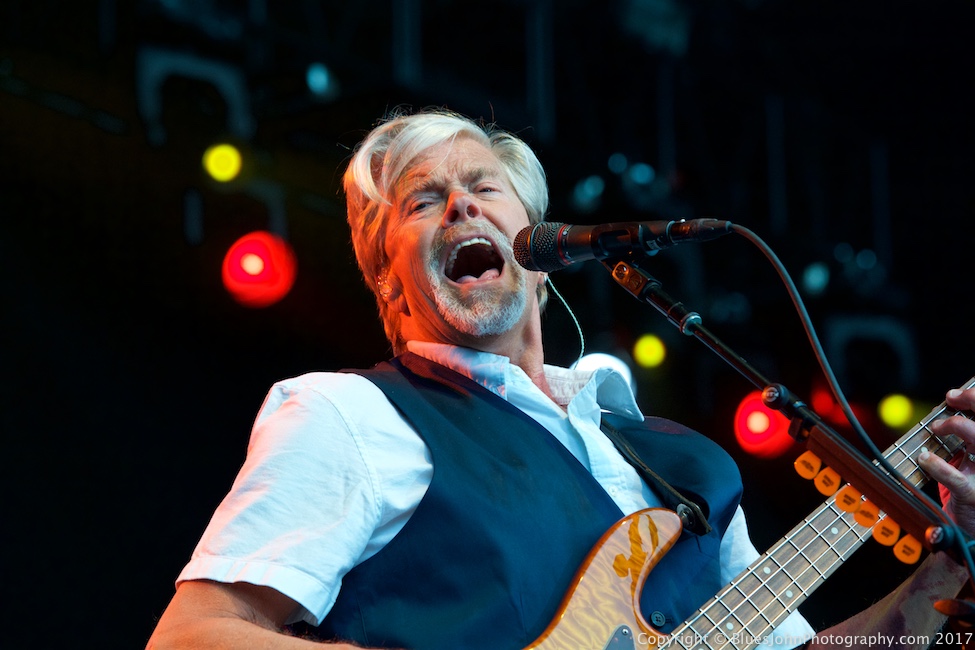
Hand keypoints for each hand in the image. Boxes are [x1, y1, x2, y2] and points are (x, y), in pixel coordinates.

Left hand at [917, 386, 974, 535]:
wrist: (971, 530)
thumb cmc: (968, 491)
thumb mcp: (968, 462)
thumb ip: (960, 442)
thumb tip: (942, 415)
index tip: (954, 396)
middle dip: (973, 401)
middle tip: (949, 400)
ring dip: (956, 426)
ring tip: (936, 428)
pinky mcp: (973, 496)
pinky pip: (956, 477)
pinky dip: (937, 464)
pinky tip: (924, 458)